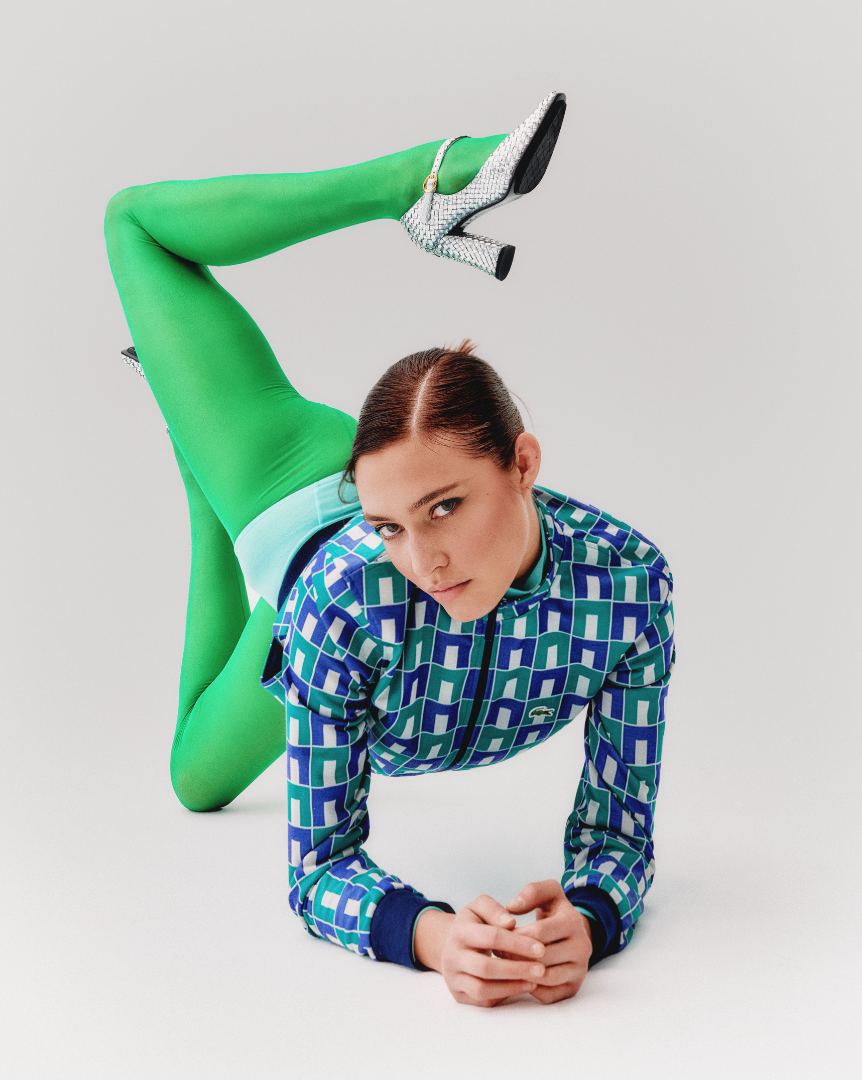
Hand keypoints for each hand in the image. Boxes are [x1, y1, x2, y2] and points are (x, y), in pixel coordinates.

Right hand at [414, 895, 547, 1007]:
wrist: (453, 944)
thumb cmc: (474, 924)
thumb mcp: (480, 907)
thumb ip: (494, 910)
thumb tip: (510, 923)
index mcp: (459, 931)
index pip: (491, 937)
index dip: (517, 943)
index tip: (540, 948)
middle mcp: (451, 956)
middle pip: (485, 967)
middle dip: (517, 969)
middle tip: (541, 970)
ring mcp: (453, 978)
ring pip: (483, 989)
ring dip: (512, 987)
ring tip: (534, 981)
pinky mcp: (459, 995)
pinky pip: (483, 1000)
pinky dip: (504, 995)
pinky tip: (522, 987)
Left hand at [506, 879, 591, 1003]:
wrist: (574, 934)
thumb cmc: (555, 912)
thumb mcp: (549, 893)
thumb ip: (532, 892)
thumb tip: (512, 907)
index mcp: (573, 922)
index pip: (539, 933)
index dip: (515, 935)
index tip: (499, 935)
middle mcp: (582, 947)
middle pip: (541, 957)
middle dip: (515, 955)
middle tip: (497, 952)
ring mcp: (580, 970)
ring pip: (544, 978)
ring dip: (520, 973)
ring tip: (505, 964)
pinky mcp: (574, 988)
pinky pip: (548, 995)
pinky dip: (529, 988)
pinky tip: (517, 977)